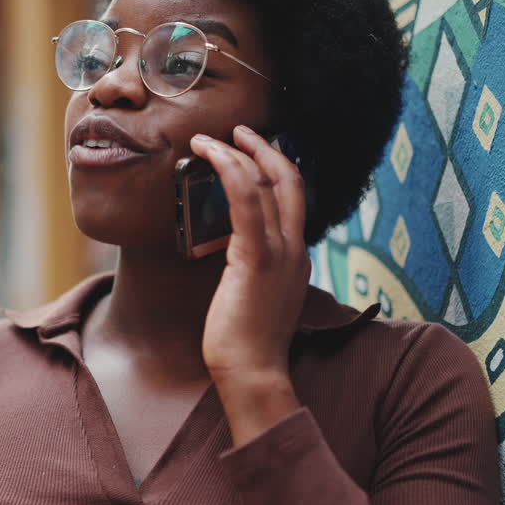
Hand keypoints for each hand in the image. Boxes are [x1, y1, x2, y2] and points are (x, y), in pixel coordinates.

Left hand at [190, 126, 311, 443]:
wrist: (252, 374)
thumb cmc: (244, 345)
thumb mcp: (254, 299)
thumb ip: (250, 272)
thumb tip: (229, 255)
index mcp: (296, 258)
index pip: (294, 199)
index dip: (276, 168)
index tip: (252, 151)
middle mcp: (295, 249)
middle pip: (290, 180)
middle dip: (265, 148)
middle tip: (239, 130)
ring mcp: (280, 253)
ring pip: (266, 183)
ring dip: (236, 152)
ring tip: (208, 139)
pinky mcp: (256, 259)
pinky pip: (246, 200)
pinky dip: (229, 169)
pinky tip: (208, 155)